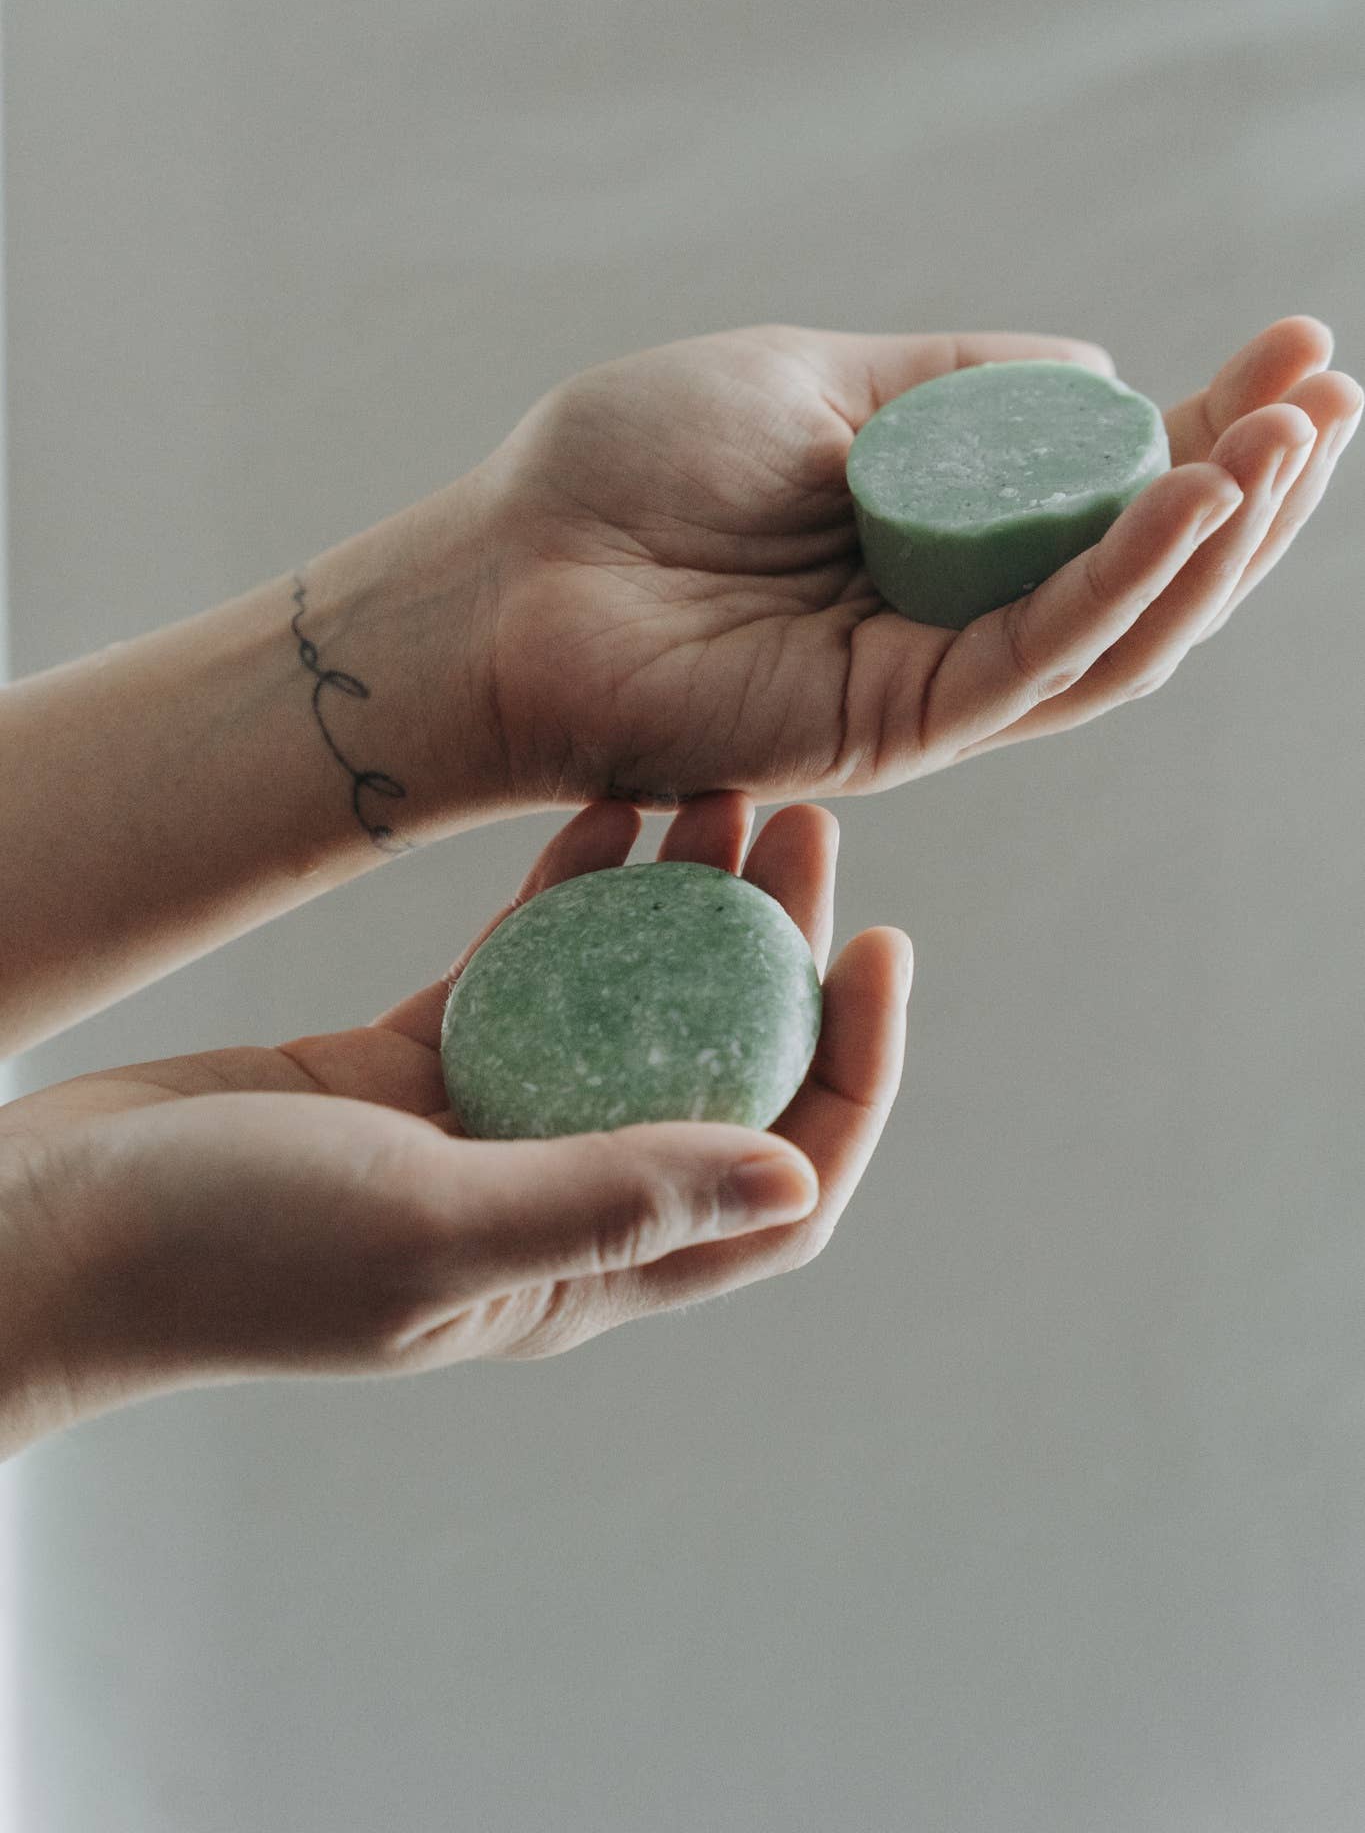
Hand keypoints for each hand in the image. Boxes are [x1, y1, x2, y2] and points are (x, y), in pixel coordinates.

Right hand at [0, 794, 909, 1454]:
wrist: (53, 1223)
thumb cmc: (225, 1254)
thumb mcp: (430, 1229)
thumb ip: (607, 1203)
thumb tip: (794, 1176)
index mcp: (585, 1269)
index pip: (779, 1186)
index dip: (856, 1074)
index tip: (882, 948)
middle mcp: (557, 1197)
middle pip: (719, 1071)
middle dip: (784, 954)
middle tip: (810, 824)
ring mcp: (488, 1121)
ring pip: (632, 1004)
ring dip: (688, 906)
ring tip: (729, 789)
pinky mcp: (416, 1059)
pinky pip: (528, 964)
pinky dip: (574, 891)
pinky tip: (611, 807)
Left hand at [472, 317, 1361, 801]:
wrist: (504, 574)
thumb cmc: (623, 473)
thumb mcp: (812, 380)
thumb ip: (952, 387)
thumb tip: (1096, 373)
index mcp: (933, 538)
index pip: (1110, 496)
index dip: (1215, 431)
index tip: (1299, 348)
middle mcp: (947, 622)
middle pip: (1142, 577)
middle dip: (1254, 491)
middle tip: (1339, 394)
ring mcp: (926, 687)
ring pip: (1118, 635)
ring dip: (1222, 539)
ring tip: (1301, 437)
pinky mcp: (892, 730)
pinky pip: (1039, 659)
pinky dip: (1128, 581)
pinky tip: (1203, 498)